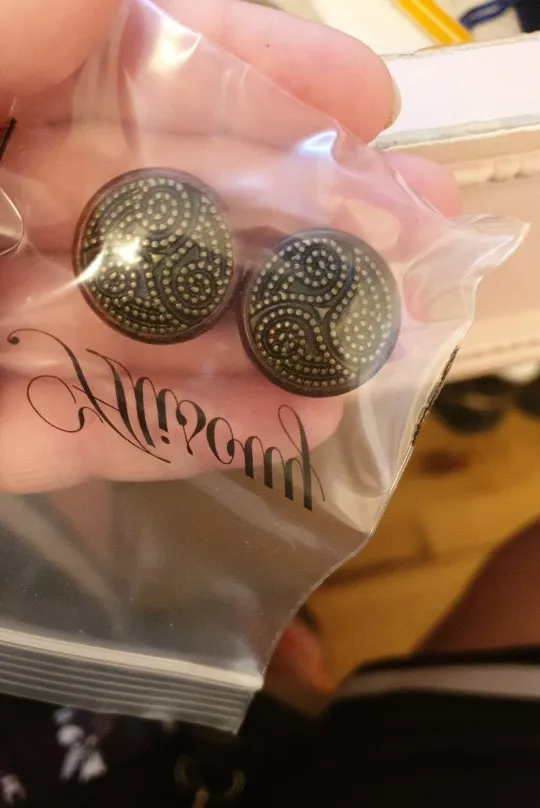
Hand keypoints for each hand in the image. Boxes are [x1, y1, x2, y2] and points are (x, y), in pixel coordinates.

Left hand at [0, 0, 458, 492]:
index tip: (369, 99)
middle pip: (172, 218)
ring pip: (149, 339)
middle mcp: (5, 222)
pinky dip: (192, 434)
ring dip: (268, 343)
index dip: (257, 81)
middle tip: (418, 230)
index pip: (141, 83)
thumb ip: (20, 23)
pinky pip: (95, 437)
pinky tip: (296, 424)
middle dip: (296, 220)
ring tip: (383, 341)